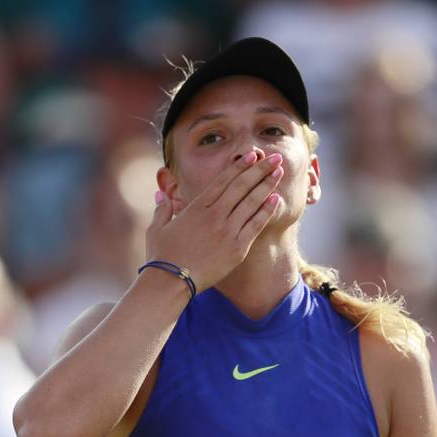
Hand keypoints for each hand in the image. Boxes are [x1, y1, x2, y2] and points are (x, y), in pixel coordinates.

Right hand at [145, 150, 283, 292]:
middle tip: (275, 158)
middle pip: (241, 186)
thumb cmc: (162, 256)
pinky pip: (255, 225)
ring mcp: (227, 231)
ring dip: (267, 185)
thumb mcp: (157, 228)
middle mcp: (214, 215)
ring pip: (251, 202)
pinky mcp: (237, 248)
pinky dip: (266, 211)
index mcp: (197, 207)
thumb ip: (162, 209)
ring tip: (279, 172)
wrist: (170, 281)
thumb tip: (161, 195)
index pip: (223, 180)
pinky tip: (276, 199)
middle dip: (260, 169)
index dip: (240, 166)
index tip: (252, 155)